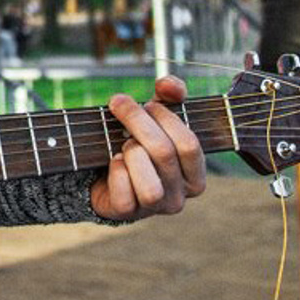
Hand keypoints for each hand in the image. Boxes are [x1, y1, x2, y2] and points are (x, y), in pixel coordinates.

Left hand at [90, 75, 205, 221]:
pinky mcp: (128, 213)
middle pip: (163, 153)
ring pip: (150, 184)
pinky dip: (115, 172)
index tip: (147, 103)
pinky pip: (124, 195)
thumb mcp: (155, 115)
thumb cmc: (138, 140)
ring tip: (122, 144)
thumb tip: (169, 85)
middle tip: (119, 105)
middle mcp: (180, 195)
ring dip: (130, 153)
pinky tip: (113, 161)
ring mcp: (155, 208)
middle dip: (137, 122)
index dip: (165, 117)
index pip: (189, 144)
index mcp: (195, 175)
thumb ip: (169, 95)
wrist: (103, 169)